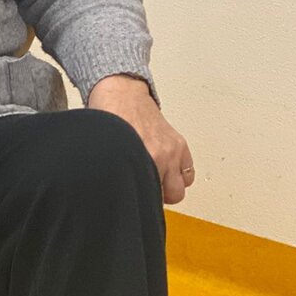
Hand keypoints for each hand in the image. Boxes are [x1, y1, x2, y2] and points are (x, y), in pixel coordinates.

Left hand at [87, 74, 195, 204]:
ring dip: (171, 187)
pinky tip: (166, 170)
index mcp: (141, 159)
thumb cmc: (111, 118)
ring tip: (157, 181)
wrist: (122, 94)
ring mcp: (173, 150)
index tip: (137, 200)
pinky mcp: (180, 143)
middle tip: (146, 190)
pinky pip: (189, 171)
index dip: (142, 201)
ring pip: (183, 186)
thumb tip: (115, 190)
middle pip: (171, 195)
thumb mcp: (106, 150)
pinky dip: (180, 174)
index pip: (150, 196)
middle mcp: (160, 155)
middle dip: (158, 196)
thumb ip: (115, 173)